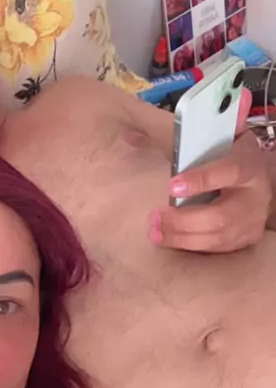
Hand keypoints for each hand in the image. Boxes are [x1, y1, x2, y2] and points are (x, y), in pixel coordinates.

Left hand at [151, 89, 271, 252]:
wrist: (259, 180)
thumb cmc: (226, 158)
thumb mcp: (214, 141)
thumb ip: (180, 140)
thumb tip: (128, 137)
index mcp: (248, 164)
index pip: (229, 170)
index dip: (201, 180)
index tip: (171, 186)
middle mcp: (254, 196)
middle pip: (220, 216)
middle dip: (183, 220)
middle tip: (156, 217)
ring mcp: (252, 222)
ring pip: (217, 238)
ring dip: (182, 238)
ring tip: (156, 232)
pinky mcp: (245, 241)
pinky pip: (216, 249)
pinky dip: (190, 246)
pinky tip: (170, 241)